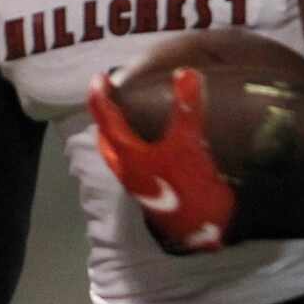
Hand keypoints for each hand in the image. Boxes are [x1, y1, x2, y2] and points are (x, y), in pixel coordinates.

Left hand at [88, 67, 234, 253]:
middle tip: (111, 99)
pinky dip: (143, 148)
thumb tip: (186, 73)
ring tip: (133, 118)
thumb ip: (186, 109)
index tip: (99, 78)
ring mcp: (142, 183)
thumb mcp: (187, 144)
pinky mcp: (157, 190)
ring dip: (122, 136)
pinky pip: (140, 163)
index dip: (101, 97)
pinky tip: (159, 142)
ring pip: (122, 155)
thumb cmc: (186, 187)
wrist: (204, 230)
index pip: (106, 121)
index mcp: (127, 156)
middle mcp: (128, 170)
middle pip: (108, 142)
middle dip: (106, 120)